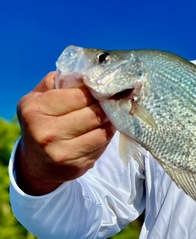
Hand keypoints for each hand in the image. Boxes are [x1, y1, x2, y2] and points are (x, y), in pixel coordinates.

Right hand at [15, 72, 115, 194]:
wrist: (36, 163)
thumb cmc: (40, 122)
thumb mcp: (38, 98)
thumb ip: (59, 82)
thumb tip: (89, 73)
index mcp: (36, 110)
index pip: (79, 95)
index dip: (96, 90)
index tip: (105, 88)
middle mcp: (47, 133)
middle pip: (94, 114)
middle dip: (107, 105)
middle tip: (115, 99)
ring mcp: (63, 152)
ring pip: (103, 131)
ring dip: (111, 121)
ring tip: (112, 113)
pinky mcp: (77, 166)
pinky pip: (102, 145)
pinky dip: (107, 135)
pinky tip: (105, 129)